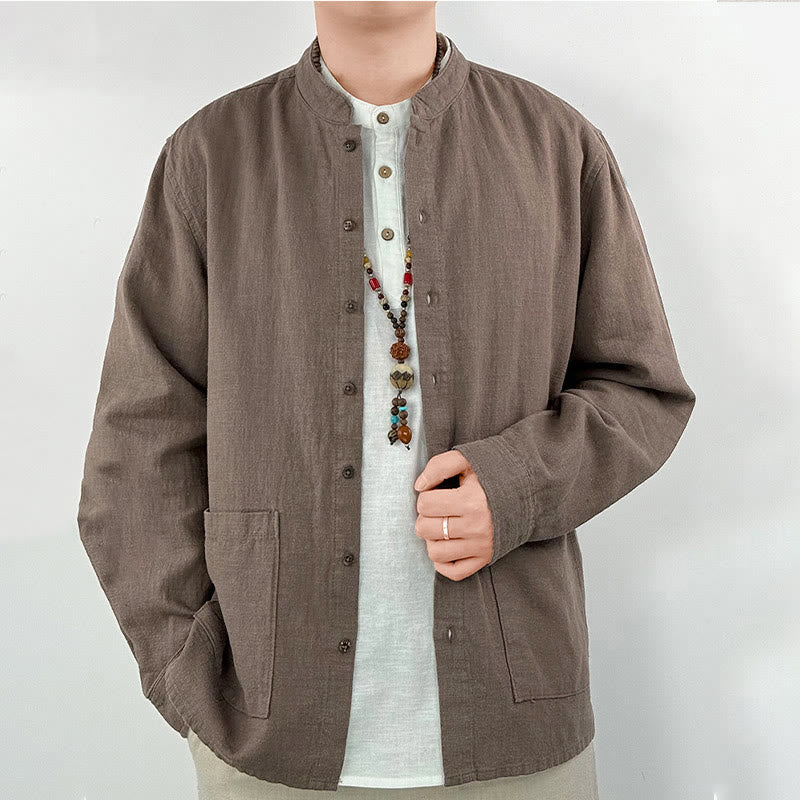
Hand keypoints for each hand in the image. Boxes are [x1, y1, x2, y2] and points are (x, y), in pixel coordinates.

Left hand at [413, 449, 492, 579]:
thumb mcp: (468, 460)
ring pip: (435, 553)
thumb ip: (439, 466)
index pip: (425, 504)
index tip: (436, 494)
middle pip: (425, 529)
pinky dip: (443, 562)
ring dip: (432, 539)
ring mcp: (481, 545)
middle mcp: (476, 526)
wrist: (527, 493)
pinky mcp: (485, 558)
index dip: (425, 497)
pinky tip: (447, 545)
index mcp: (471, 500)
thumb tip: (419, 486)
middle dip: (424, 517)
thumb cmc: (493, 476)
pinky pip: (454, 572)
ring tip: (441, 527)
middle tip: (437, 511)